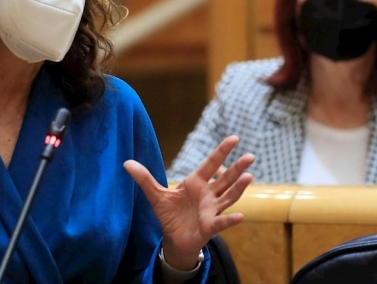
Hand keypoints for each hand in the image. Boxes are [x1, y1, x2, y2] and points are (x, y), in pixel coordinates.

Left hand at [124, 135, 254, 270]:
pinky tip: (240, 216)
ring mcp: (212, 210)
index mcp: (196, 183)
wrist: (173, 239)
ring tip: (249, 176)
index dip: (222, 151)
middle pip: (225, 179)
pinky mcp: (210, 226)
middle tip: (250, 156)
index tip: (234, 138)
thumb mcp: (155, 196)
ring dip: (239, 188)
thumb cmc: (169, 215)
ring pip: (228, 196)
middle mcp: (208, 194)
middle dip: (237, 168)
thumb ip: (144, 179)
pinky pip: (222, 222)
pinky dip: (230, 220)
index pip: (211, 164)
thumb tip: (126, 162)